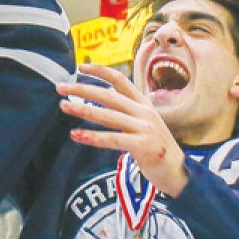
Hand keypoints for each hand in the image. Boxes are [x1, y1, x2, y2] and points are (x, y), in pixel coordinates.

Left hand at [57, 64, 188, 197]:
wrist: (178, 172)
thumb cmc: (156, 147)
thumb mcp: (145, 122)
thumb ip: (127, 108)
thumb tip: (109, 92)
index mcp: (144, 104)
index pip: (121, 80)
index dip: (101, 71)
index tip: (81, 67)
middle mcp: (144, 112)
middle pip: (109, 95)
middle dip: (82, 89)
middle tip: (60, 88)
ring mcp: (145, 128)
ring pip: (108, 116)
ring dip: (83, 110)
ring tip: (64, 106)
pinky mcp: (143, 146)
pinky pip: (112, 139)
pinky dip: (92, 137)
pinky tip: (76, 135)